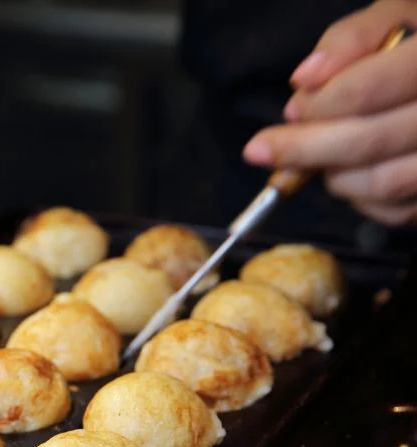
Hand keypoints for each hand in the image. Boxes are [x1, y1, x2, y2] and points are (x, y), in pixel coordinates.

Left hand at [242, 0, 416, 224]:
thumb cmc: (413, 43)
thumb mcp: (391, 19)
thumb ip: (349, 39)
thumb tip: (304, 79)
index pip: (365, 91)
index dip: (318, 105)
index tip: (291, 110)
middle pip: (367, 142)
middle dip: (303, 149)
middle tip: (260, 150)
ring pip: (378, 183)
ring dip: (329, 172)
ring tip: (314, 154)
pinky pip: (389, 210)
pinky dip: (355, 196)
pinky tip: (347, 171)